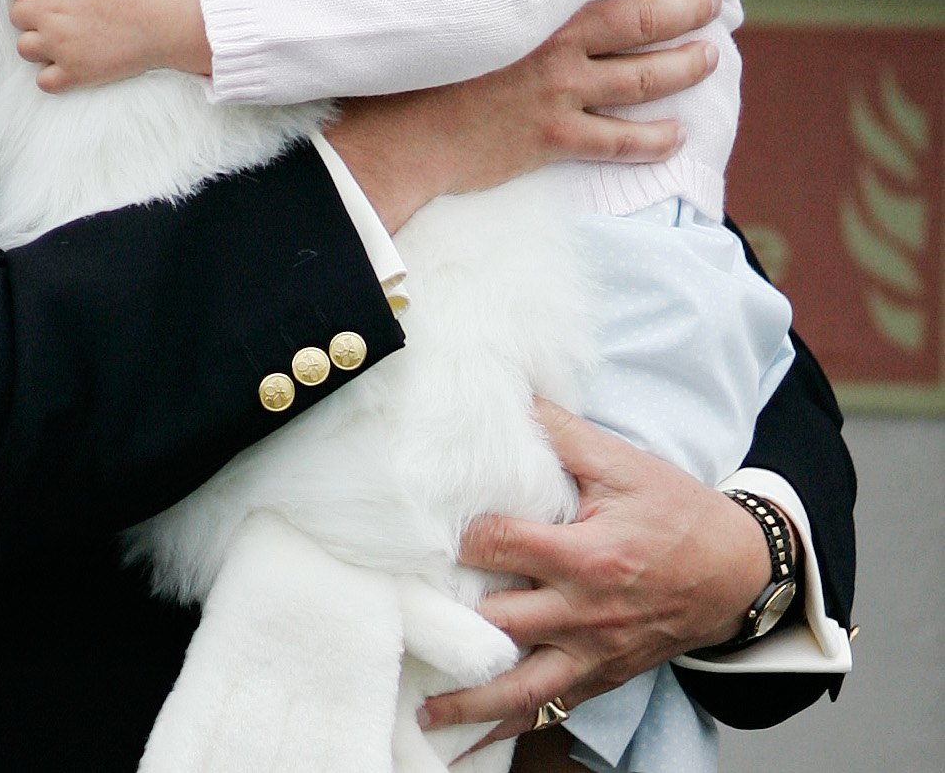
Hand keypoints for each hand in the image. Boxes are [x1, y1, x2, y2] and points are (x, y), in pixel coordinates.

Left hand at [8, 0, 210, 90]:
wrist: (172, 15)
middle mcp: (50, 15)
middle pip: (16, 14)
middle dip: (33, 8)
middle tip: (60, 7)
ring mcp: (61, 47)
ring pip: (25, 48)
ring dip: (38, 40)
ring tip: (61, 34)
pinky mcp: (78, 73)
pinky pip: (44, 81)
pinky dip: (51, 73)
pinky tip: (69, 59)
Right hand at [327, 0, 719, 231]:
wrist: (397, 135)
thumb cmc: (413, 62)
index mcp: (536, 0)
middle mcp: (558, 43)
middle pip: (645, 21)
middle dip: (688, 8)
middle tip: (713, 1)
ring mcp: (560, 92)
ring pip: (644, 78)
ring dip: (685, 67)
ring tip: (709, 57)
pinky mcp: (554, 138)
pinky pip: (619, 140)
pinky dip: (654, 139)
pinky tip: (676, 135)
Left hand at [418, 402, 770, 748]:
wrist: (736, 572)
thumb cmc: (677, 512)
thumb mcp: (623, 464)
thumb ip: (563, 435)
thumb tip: (514, 398)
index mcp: (588, 555)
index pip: (503, 548)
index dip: (463, 538)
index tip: (426, 530)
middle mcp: (585, 613)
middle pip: (501, 624)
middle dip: (449, 622)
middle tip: (398, 615)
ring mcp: (593, 653)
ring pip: (521, 688)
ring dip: (469, 704)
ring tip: (419, 715)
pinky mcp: (601, 677)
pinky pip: (550, 713)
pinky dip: (510, 731)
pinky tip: (472, 747)